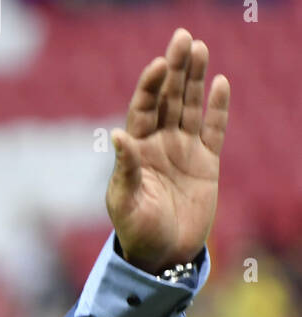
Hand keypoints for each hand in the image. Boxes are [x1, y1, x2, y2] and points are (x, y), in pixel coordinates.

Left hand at [106, 27, 229, 275]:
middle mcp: (159, 145)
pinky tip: (220, 83)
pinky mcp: (206, 163)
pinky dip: (218, 108)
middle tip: (182, 38)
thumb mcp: (125, 203)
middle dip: (174, 70)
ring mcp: (184, 151)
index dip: (149, 86)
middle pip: (168, 99)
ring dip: (195, 78)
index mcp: (136, 152)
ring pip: (191, 107)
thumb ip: (125, 169)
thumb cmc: (136, 232)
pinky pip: (214, 129)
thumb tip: (117, 135)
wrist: (163, 256)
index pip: (142, 110)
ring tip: (199, 48)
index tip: (158, 65)